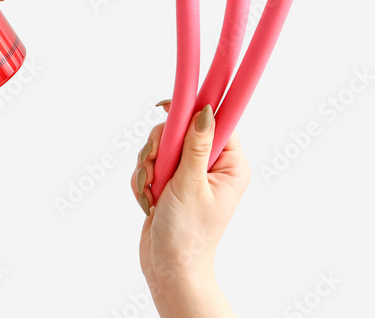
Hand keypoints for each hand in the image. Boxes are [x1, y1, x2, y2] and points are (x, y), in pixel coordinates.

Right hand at [132, 103, 250, 316]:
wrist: (169, 269)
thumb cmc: (188, 235)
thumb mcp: (191, 186)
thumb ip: (195, 146)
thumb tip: (206, 111)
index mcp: (230, 165)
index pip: (216, 122)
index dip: (193, 111)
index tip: (170, 107)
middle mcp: (212, 167)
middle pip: (181, 131)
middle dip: (161, 149)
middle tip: (157, 168)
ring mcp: (190, 175)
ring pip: (161, 147)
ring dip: (149, 168)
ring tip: (153, 193)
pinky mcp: (171, 184)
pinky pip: (150, 165)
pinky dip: (144, 181)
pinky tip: (149, 201)